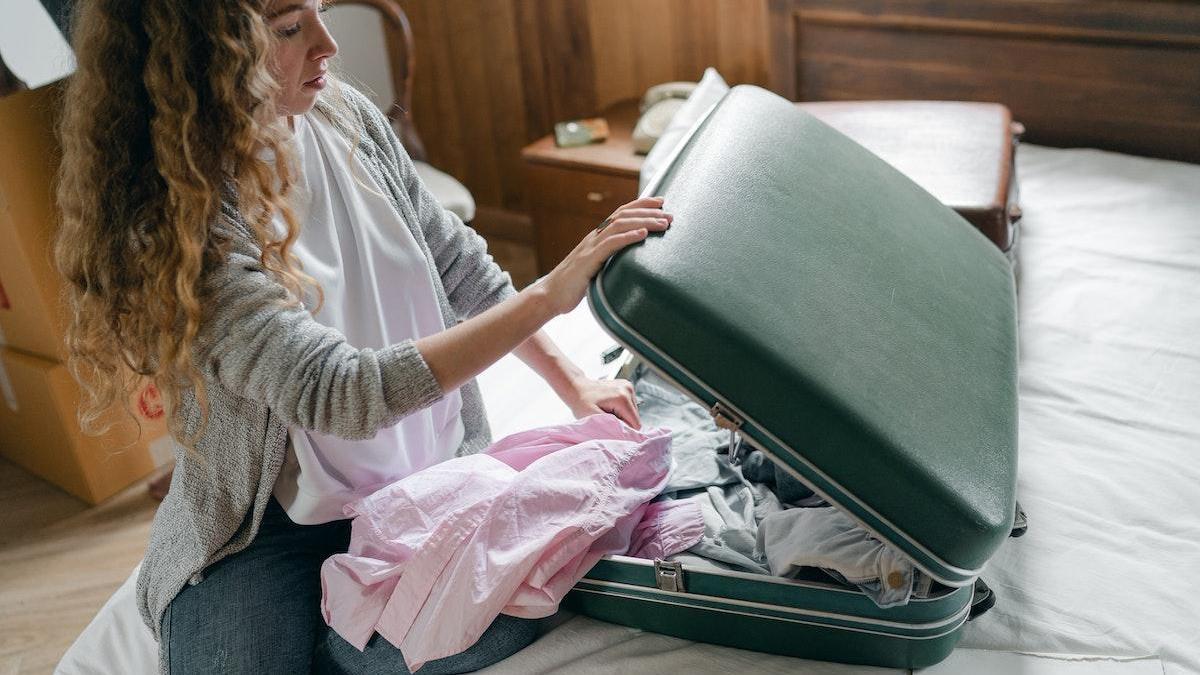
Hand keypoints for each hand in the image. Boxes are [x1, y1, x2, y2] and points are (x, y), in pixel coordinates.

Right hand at [538, 197, 671, 314]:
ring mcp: (590, 247)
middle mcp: (594, 237)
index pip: (621, 213)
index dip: (641, 204)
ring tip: (662, 223)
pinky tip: (643, 234)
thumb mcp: (596, 266)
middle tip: (670, 215)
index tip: (661, 202)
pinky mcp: (588, 261)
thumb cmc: (574, 284)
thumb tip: (630, 259)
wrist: (550, 295)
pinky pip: (610, 245)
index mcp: (597, 237)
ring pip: (620, 226)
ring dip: (644, 222)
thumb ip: (610, 259)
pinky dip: (628, 237)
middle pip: (624, 216)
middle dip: (648, 213)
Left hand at [562, 376, 640, 428]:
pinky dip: (621, 409)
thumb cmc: (581, 402)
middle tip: (606, 418)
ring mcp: (628, 386)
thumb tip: (627, 434)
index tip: (611, 428)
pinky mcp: (626, 387)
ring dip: (621, 416)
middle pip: (635, 417)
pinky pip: (629, 405)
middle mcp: (628, 389)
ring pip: (633, 412)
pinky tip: (609, 406)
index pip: (635, 423)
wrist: (576, 387)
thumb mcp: (593, 418)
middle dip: (622, 422)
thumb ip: (611, 426)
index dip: (624, 430)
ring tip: (607, 411)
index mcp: (622, 398)